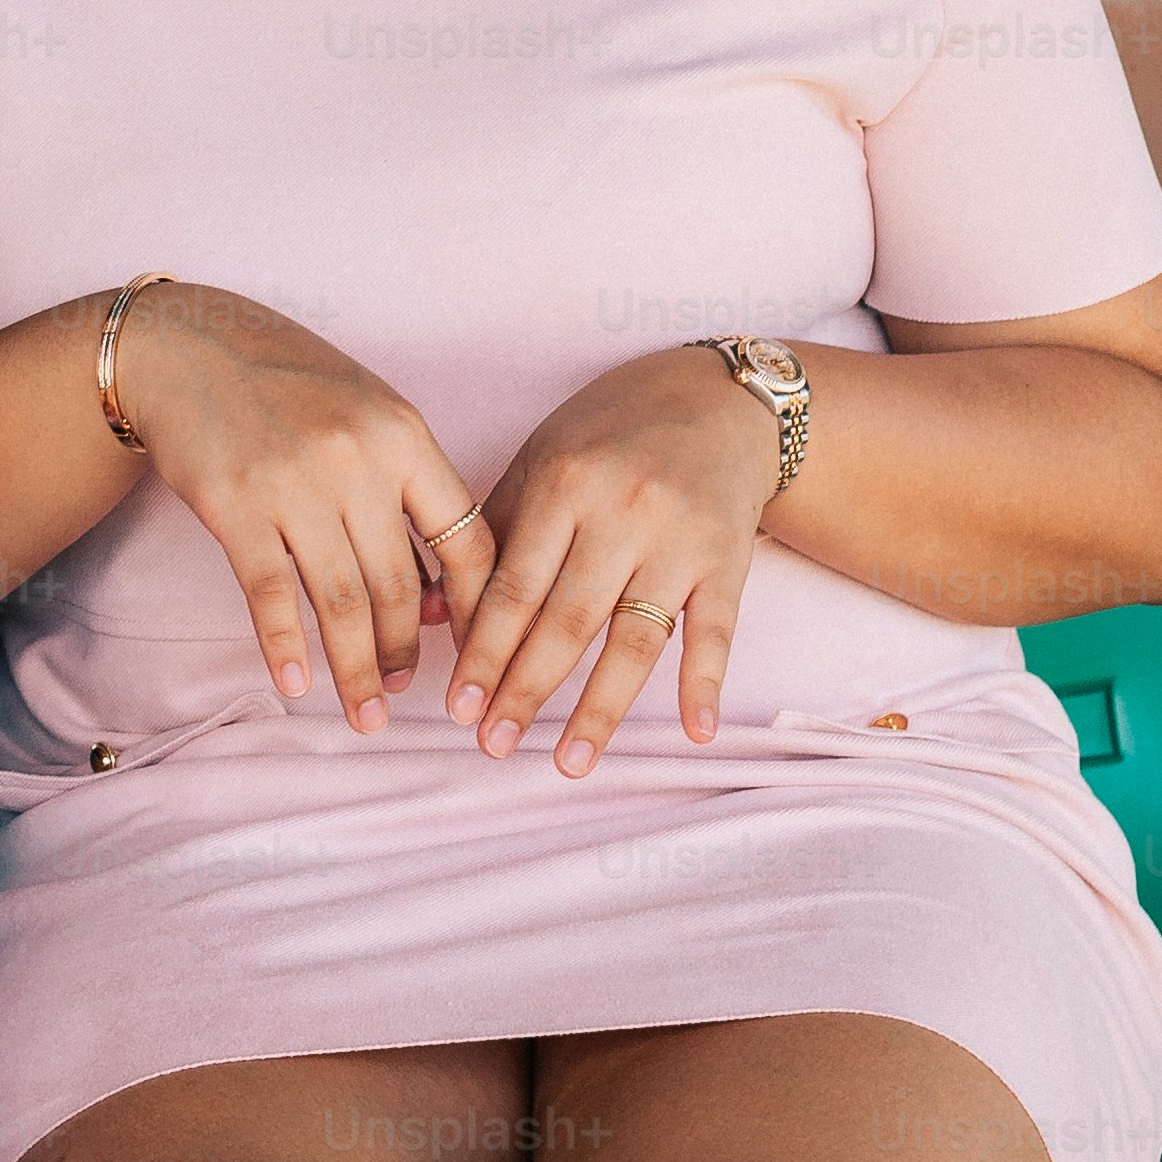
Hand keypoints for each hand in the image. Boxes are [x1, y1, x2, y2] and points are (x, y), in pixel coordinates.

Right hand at [112, 285, 485, 733]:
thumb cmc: (287, 382)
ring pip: (342, 602)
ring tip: (366, 713)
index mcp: (405, 435)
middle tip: (403, 690)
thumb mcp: (368, 410)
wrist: (186, 345)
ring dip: (357, 670)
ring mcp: (295, 483)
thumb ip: (407, 485)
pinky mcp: (235, 505)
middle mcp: (357, 459)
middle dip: (405, 652)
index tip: (475, 652)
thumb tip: (437, 592)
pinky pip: (271, 595)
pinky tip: (296, 686)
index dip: (477, 608)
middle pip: (400, 585)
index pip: (466, 540)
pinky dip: (286, 648)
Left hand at [446, 344, 780, 773]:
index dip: (484, 652)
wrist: (716, 399)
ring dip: (601, 707)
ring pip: (636, 638)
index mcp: (563, 484)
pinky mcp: (729, 559)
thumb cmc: (610, 431)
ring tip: (570, 762)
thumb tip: (431, 616)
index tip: (459, 708)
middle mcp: (622, 512)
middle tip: (494, 745)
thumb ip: (491, 532)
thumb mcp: (542, 458)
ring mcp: (680, 539)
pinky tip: (692, 731)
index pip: (515, 586)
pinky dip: (705, 681)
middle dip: (526, 690)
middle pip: (568, 620)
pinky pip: (717, 631)